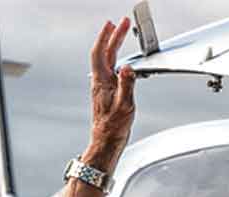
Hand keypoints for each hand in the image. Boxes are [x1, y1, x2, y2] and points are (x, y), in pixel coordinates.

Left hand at [88, 17, 136, 162]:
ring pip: (108, 61)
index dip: (105, 37)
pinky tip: (123, 62)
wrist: (106, 141)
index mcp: (101, 82)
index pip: (100, 53)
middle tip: (121, 24)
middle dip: (113, 37)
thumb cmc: (113, 127)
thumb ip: (126, 85)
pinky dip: (117, 60)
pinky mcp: (108, 93)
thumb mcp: (124, 105)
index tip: (112, 24)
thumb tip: (128, 68)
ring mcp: (103, 87)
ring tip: (121, 36)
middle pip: (105, 53)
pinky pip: (111, 70)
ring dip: (114, 47)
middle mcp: (100, 82)